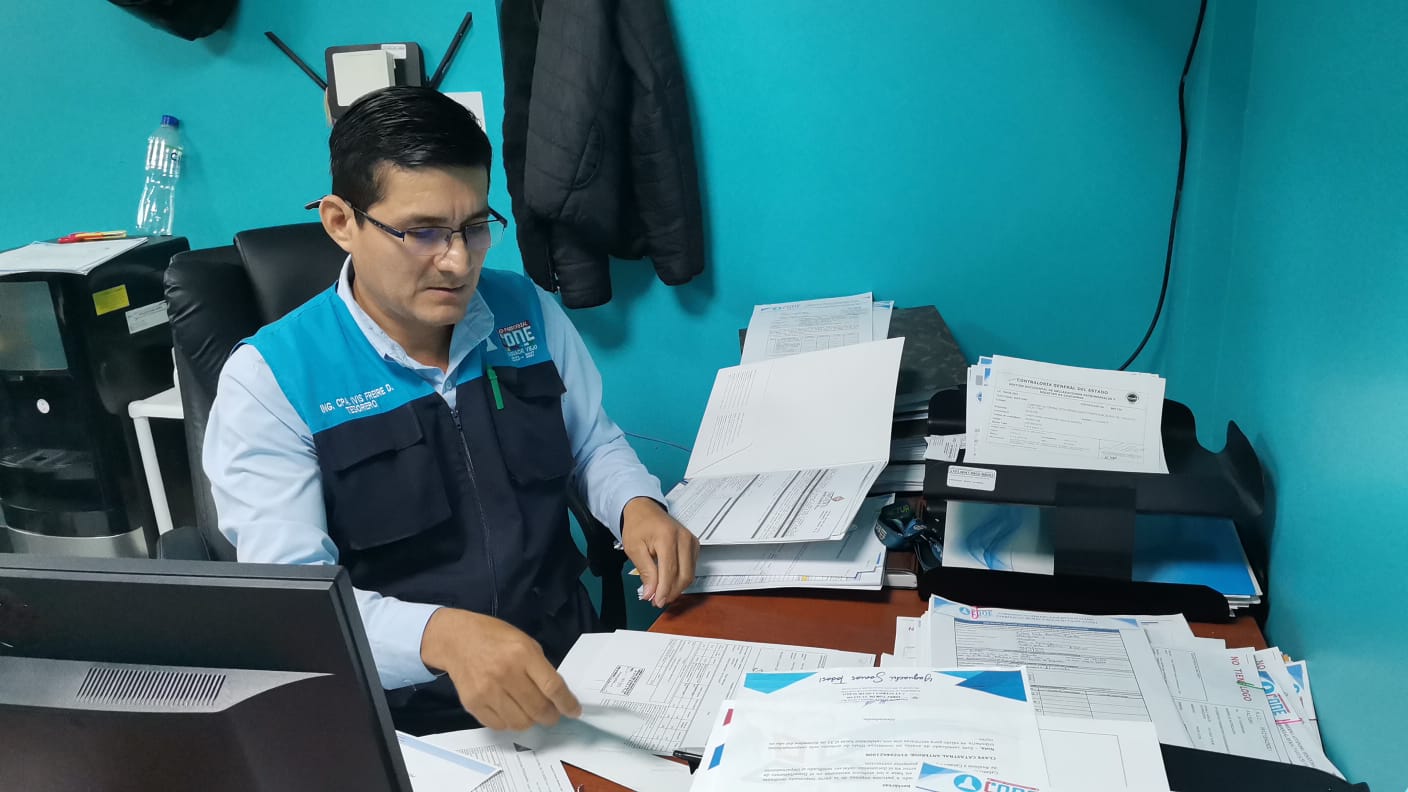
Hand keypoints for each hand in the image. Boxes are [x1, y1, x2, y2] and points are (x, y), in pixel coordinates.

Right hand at [419, 608, 580, 730]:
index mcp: (523, 654)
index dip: (567, 703)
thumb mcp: (524, 642)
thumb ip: (540, 668)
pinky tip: (510, 710)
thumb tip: (555, 695)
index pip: (552, 687)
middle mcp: (506, 673)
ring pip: (520, 722)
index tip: (574, 711)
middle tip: (552, 714)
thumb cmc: (494, 637)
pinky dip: (509, 723)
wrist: (456, 639)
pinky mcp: (473, 703)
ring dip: (530, 721)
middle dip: (551, 716)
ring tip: (529, 711)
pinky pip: (499, 726)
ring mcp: (488, 691)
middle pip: (538, 709)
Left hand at [621, 497, 698, 607]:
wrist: (644, 510)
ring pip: (690, 574)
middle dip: (671, 592)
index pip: (670, 571)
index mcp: (667, 537)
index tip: (656, 601)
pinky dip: (681, 578)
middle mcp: (684, 539)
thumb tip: (651, 592)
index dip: (664, 590)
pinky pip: (691, 568)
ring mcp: (691, 541)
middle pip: (684, 575)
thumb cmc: (638, 526)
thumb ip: (645, 572)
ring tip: (661, 593)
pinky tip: (669, 582)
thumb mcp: (634, 549)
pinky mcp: (694, 545)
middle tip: (657, 600)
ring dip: (677, 588)